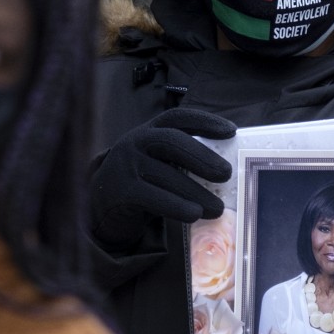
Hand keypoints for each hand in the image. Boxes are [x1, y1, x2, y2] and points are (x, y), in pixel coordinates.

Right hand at [89, 108, 233, 251]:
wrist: (102, 207)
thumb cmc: (142, 183)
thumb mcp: (159, 163)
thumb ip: (183, 160)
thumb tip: (227, 171)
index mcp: (149, 131)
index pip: (177, 118)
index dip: (205, 121)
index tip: (231, 132)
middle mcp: (135, 142)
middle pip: (171, 141)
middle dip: (202, 156)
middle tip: (226, 174)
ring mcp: (125, 165)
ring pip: (165, 174)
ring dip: (196, 191)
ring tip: (217, 208)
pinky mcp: (120, 191)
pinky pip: (152, 197)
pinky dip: (176, 206)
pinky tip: (194, 214)